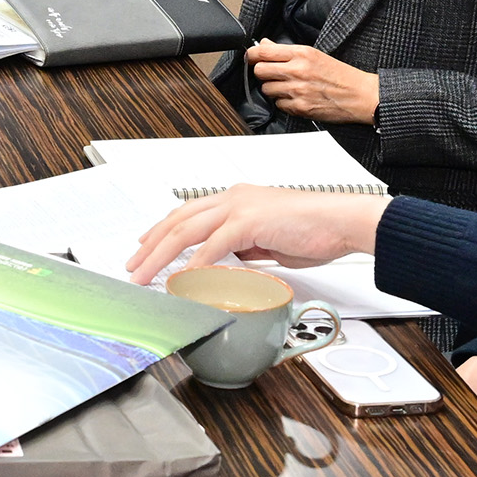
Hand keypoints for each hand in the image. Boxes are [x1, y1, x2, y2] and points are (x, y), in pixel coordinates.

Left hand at [121, 185, 390, 285]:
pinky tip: (183, 277)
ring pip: (187, 230)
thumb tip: (228, 264)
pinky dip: (196, 263)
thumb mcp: (269, 242)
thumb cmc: (316, 231)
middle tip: (133, 265)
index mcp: (237, 200)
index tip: (145, 247)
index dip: (163, 231)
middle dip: (151, 244)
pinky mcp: (250, 221)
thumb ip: (245, 249)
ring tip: (145, 273)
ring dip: (161, 254)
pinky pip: (214, 245)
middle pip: (178, 220)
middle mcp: (233, 199)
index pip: (188, 214)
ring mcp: (240, 207)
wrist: (342, 221)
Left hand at [246, 42, 381, 124]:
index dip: (252, 54)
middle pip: (259, 71)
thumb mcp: (315, 54)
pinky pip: (278, 104)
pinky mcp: (300, 108)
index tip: (252, 57)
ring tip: (288, 86)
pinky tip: (297, 97)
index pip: (262, 52)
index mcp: (302, 54)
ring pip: (266, 89)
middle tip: (272, 73)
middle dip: (262, 72)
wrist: (361, 96)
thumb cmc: (341, 75)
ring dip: (273, 88)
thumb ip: (287, 51)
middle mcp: (298, 71)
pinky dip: (284, 102)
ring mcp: (298, 91)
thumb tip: (264, 44)